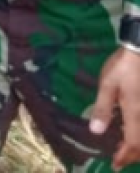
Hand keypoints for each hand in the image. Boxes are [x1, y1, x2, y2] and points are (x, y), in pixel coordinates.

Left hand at [90, 47, 139, 169]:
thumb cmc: (123, 68)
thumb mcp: (107, 86)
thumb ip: (103, 109)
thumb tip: (96, 131)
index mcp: (135, 114)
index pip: (132, 143)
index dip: (124, 156)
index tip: (116, 165)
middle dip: (133, 154)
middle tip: (120, 159)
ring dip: (138, 145)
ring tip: (125, 147)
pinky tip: (132, 129)